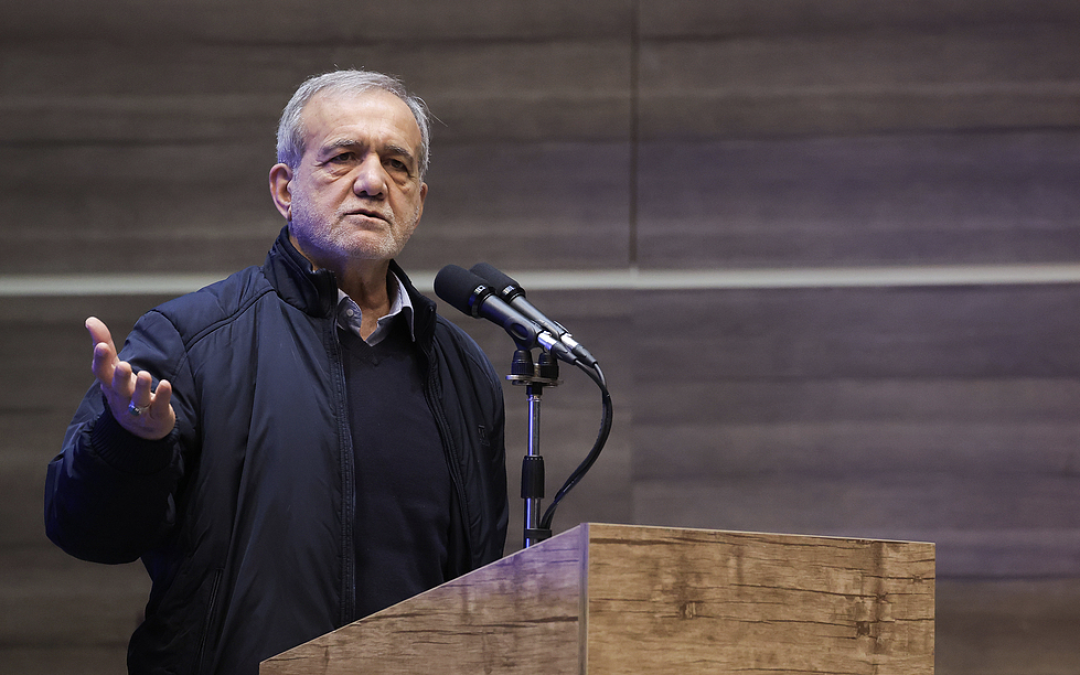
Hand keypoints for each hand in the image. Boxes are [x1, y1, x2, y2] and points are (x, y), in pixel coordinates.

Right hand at [86, 316, 175, 439]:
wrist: (138, 429)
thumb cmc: (123, 390)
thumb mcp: (112, 368)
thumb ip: (104, 344)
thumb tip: (90, 320)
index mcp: (109, 383)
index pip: (101, 372)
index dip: (100, 360)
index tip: (101, 346)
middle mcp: (121, 397)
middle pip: (118, 387)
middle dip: (120, 377)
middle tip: (123, 365)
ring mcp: (138, 409)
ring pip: (138, 400)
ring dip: (140, 387)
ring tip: (143, 374)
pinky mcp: (156, 416)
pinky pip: (158, 407)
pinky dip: (162, 396)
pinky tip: (165, 384)